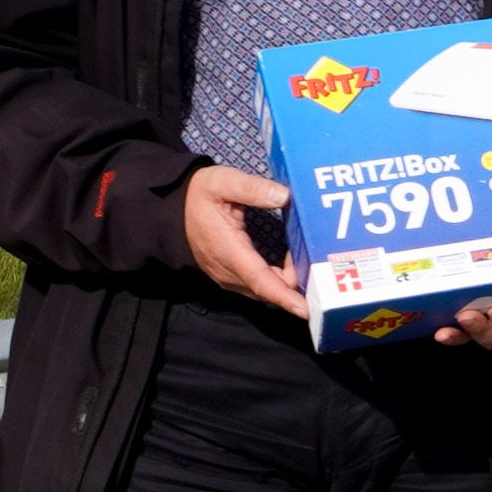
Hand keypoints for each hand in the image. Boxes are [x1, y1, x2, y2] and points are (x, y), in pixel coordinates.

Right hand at [186, 165, 305, 314]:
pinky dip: (277, 281)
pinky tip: (292, 262)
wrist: (173, 210)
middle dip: (296, 284)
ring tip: (309, 261)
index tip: (305, 309)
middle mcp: (228, 273)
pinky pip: (258, 286)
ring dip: (288, 283)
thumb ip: (252, 188)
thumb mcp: (222, 182)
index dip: (284, 297)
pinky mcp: (230, 277)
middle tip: (319, 262)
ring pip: (264, 291)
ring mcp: (228, 278)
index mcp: (229, 251)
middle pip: (269, 290)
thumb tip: (284, 196)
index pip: (261, 280)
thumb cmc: (199, 195)